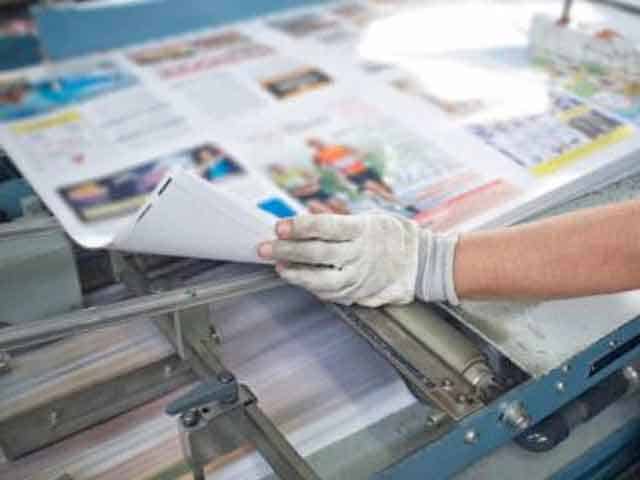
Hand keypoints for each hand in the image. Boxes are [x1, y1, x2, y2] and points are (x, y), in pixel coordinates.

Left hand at [257, 214, 459, 306]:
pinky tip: (295, 278)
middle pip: (318, 252)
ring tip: (277, 265)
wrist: (421, 262)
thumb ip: (339, 224)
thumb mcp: (370, 219)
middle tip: (263, 246)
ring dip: (295, 273)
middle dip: (287, 249)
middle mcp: (360, 253)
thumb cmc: (391, 235)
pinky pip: (330, 292)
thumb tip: (303, 225)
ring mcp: (360, 275)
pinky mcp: (358, 292)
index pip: (326, 227)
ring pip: (321, 278)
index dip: (300, 226)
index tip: (279, 225)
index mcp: (363, 230)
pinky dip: (309, 286)